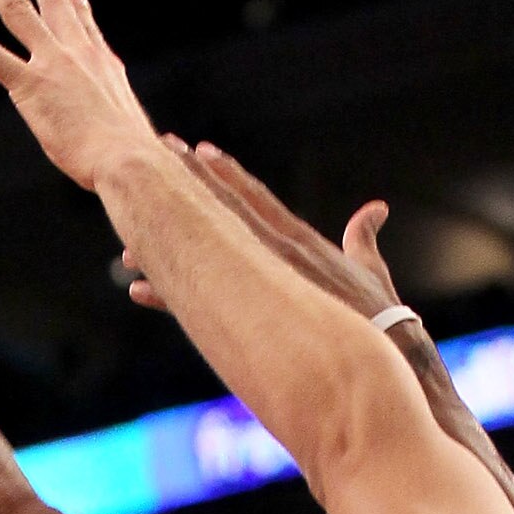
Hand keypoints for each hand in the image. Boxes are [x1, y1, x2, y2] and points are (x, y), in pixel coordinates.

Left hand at [0, 0, 155, 192]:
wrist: (130, 163)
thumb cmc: (136, 164)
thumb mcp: (134, 133)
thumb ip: (130, 128)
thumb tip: (133, 141)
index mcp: (103, 68)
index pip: (85, 28)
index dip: (77, 7)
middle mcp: (76, 55)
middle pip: (53, 1)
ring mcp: (50, 65)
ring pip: (15, 7)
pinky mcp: (28, 86)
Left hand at [123, 146, 402, 327]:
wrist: (383, 363)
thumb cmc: (381, 322)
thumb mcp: (373, 273)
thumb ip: (364, 239)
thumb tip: (376, 208)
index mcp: (301, 243)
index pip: (255, 199)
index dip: (225, 173)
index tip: (197, 150)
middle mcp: (275, 259)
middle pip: (223, 212)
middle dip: (188, 182)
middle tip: (154, 153)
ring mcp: (261, 290)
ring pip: (205, 255)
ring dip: (167, 238)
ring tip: (130, 227)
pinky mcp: (253, 324)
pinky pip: (200, 308)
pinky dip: (168, 298)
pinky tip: (138, 289)